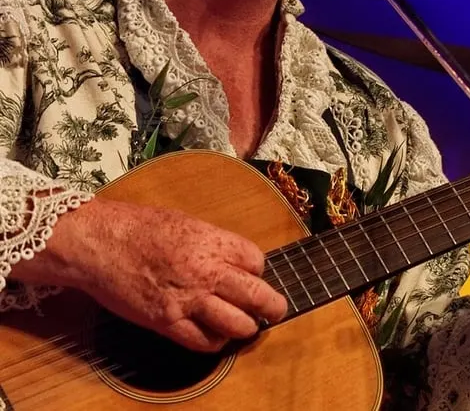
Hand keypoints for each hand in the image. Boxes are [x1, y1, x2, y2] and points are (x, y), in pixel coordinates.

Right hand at [11, 199, 287, 351]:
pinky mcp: (168, 322)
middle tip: (275, 310)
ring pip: (238, 324)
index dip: (257, 270)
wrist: (99, 242)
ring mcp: (189, 299)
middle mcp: (206, 270)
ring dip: (246, 327)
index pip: (256, 261)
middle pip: (258, 295)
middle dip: (273, 306)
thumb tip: (227, 257)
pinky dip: (214, 342)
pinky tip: (212, 334)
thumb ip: (208, 241)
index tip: (252, 274)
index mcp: (211, 240)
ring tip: (245, 326)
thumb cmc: (135, 225)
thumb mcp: (181, 221)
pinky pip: (204, 342)